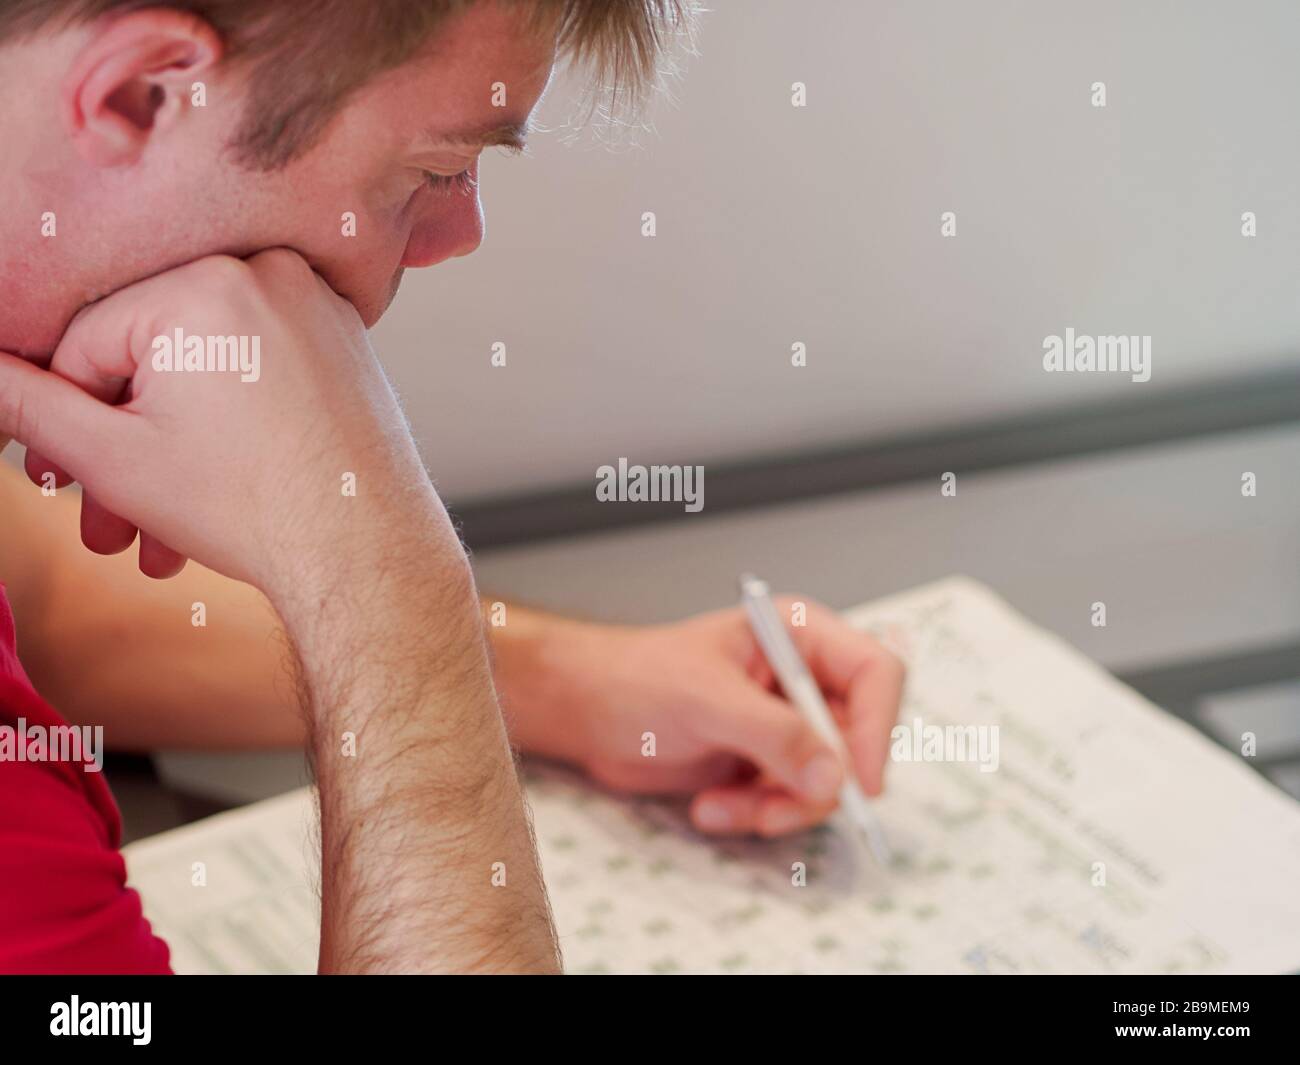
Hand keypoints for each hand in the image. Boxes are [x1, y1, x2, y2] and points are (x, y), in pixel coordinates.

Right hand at [0, 250, 461, 597]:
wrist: (368, 550)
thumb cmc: (252, 508)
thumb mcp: (111, 458)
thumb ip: (29, 408)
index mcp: (199, 283)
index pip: (87, 344)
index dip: (68, 424)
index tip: (62, 482)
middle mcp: (263, 274)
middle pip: (151, 361)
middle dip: (123, 453)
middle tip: (108, 524)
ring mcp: (313, 303)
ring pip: (207, 374)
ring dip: (174, 455)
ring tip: (160, 536)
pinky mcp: (344, 337)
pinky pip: (260, 371)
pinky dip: (232, 424)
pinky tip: (217, 493)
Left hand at [509, 598, 904, 836]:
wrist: (586, 711)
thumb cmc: (637, 678)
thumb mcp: (708, 700)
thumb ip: (775, 735)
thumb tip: (835, 776)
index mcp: (799, 635)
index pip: (876, 674)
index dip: (876, 727)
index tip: (860, 782)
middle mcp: (801, 679)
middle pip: (856, 739)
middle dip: (817, 785)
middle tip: (776, 809)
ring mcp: (785, 725)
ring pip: (825, 782)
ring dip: (777, 807)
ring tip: (721, 806)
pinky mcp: (765, 764)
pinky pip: (790, 802)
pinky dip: (755, 814)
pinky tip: (709, 807)